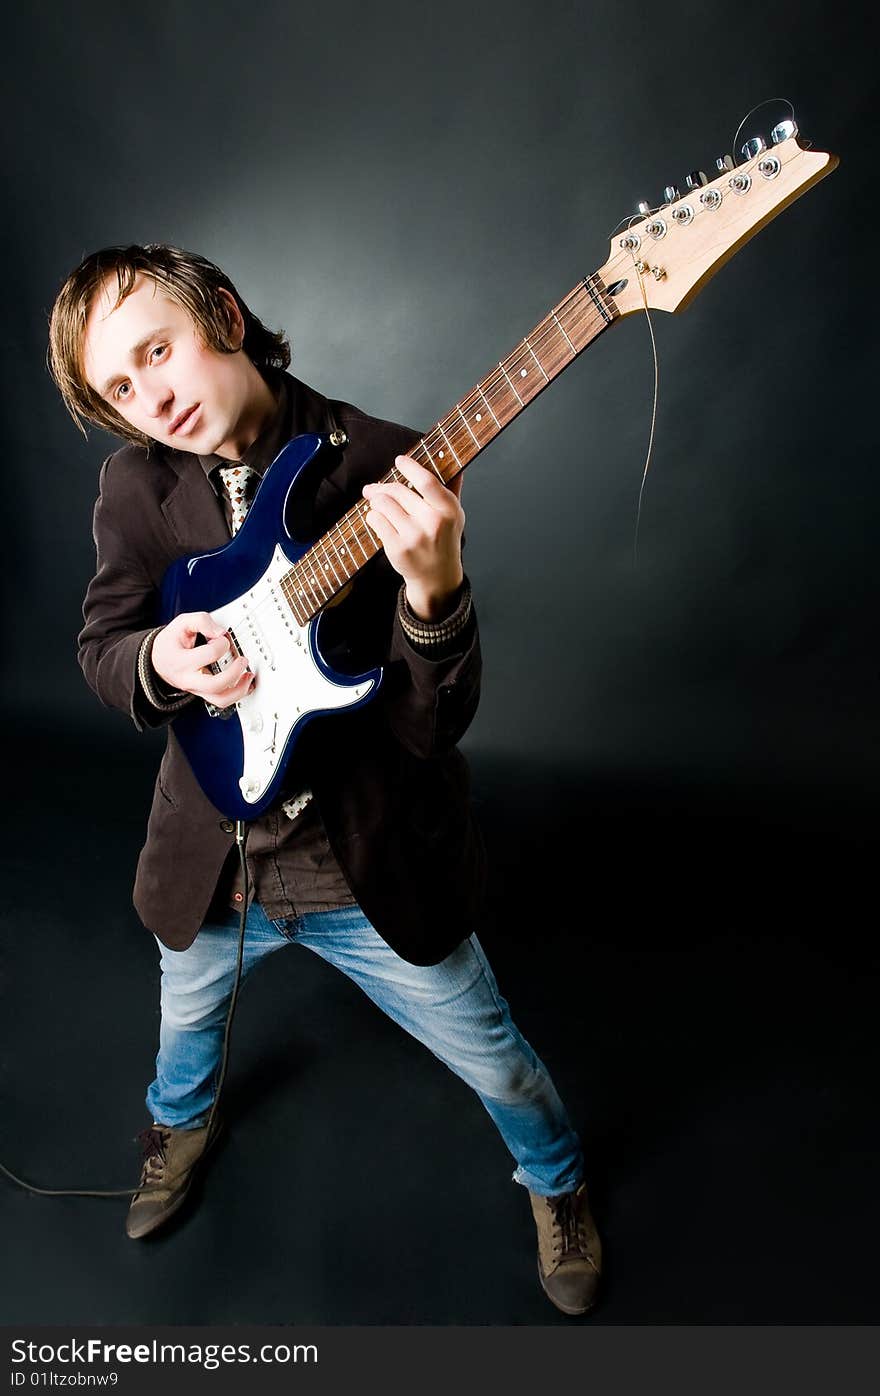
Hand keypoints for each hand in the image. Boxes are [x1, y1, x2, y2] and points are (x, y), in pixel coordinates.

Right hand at [151, 612, 253, 706]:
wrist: (158, 661)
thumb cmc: (171, 643)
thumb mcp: (181, 624)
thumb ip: (201, 621)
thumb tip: (220, 632)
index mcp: (181, 661)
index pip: (208, 655)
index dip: (221, 644)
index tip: (223, 638)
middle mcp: (188, 679)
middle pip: (215, 685)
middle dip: (234, 672)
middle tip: (242, 660)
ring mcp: (196, 689)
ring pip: (220, 700)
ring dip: (239, 689)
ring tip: (248, 675)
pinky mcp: (203, 693)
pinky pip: (222, 700)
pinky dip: (237, 694)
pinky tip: (244, 683)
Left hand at [362, 455, 464, 619]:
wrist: (437, 577)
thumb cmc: (444, 541)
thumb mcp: (455, 515)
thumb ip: (452, 488)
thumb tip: (451, 462)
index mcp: (448, 510)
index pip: (427, 481)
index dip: (410, 467)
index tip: (399, 460)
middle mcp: (432, 522)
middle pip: (398, 491)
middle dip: (381, 487)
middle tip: (372, 488)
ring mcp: (414, 537)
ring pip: (382, 504)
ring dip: (376, 502)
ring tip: (377, 505)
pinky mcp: (398, 548)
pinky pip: (375, 520)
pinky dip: (373, 517)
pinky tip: (378, 520)